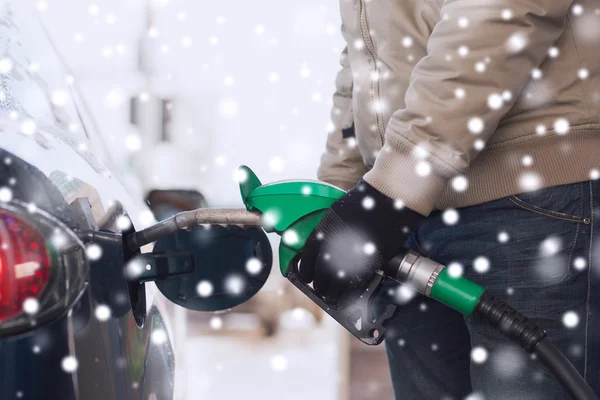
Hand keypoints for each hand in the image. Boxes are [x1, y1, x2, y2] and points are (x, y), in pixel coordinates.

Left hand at [298, 180, 423, 308]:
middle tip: (319, 289)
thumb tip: (322, 249)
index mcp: (323, 232)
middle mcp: (334, 246)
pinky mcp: (370, 263)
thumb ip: (327, 231)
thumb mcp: (337, 213)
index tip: (307, 276)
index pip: (308, 259)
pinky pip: (356, 283)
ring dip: (332, 293)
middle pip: (320, 275)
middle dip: (319, 285)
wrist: (388, 198)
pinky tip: (349, 292)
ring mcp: (352, 256)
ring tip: (332, 296)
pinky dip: (350, 290)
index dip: (306, 270)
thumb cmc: (363, 202)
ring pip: (336, 284)